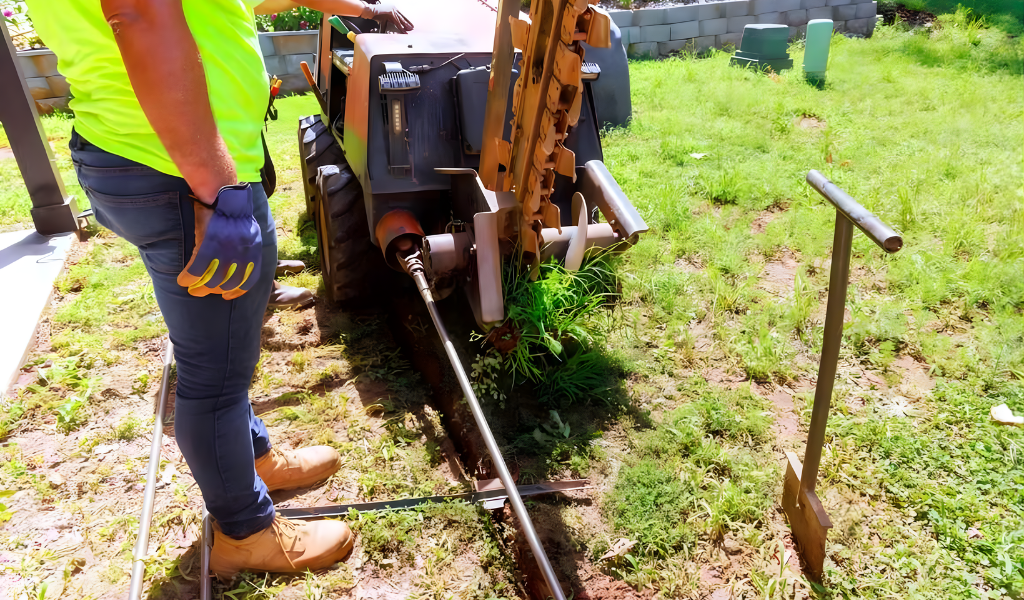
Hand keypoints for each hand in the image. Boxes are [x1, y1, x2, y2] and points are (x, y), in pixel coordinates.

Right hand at [177, 184, 262, 299]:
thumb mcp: (249, 231)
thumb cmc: (232, 211)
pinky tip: (182, 280)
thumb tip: (240, 264)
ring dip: (200, 288)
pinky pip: (197, 269)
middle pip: (229, 283)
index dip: (237, 291)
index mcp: (253, 250)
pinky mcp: (209, 245)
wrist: (223, 193)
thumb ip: (247, 248)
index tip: (227, 296)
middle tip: (203, 292)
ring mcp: (226, 250)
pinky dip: (188, 277)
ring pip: (212, 279)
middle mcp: (242, 253)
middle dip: (214, 291)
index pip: (250, 279)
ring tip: (192, 290)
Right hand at [360, 2, 412, 32]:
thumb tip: (392, 25)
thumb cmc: (375, 13)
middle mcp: (393, 8)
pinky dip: (400, 26)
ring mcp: (392, 10)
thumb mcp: (384, 16)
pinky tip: (403, 30)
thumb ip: (389, 20)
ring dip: (405, 25)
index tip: (410, 24)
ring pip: (400, 20)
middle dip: (407, 23)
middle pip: (402, 17)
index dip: (406, 20)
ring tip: (409, 30)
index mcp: (393, 8)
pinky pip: (396, 21)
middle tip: (412, 27)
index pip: (401, 15)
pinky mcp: (390, 13)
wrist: (369, 10)